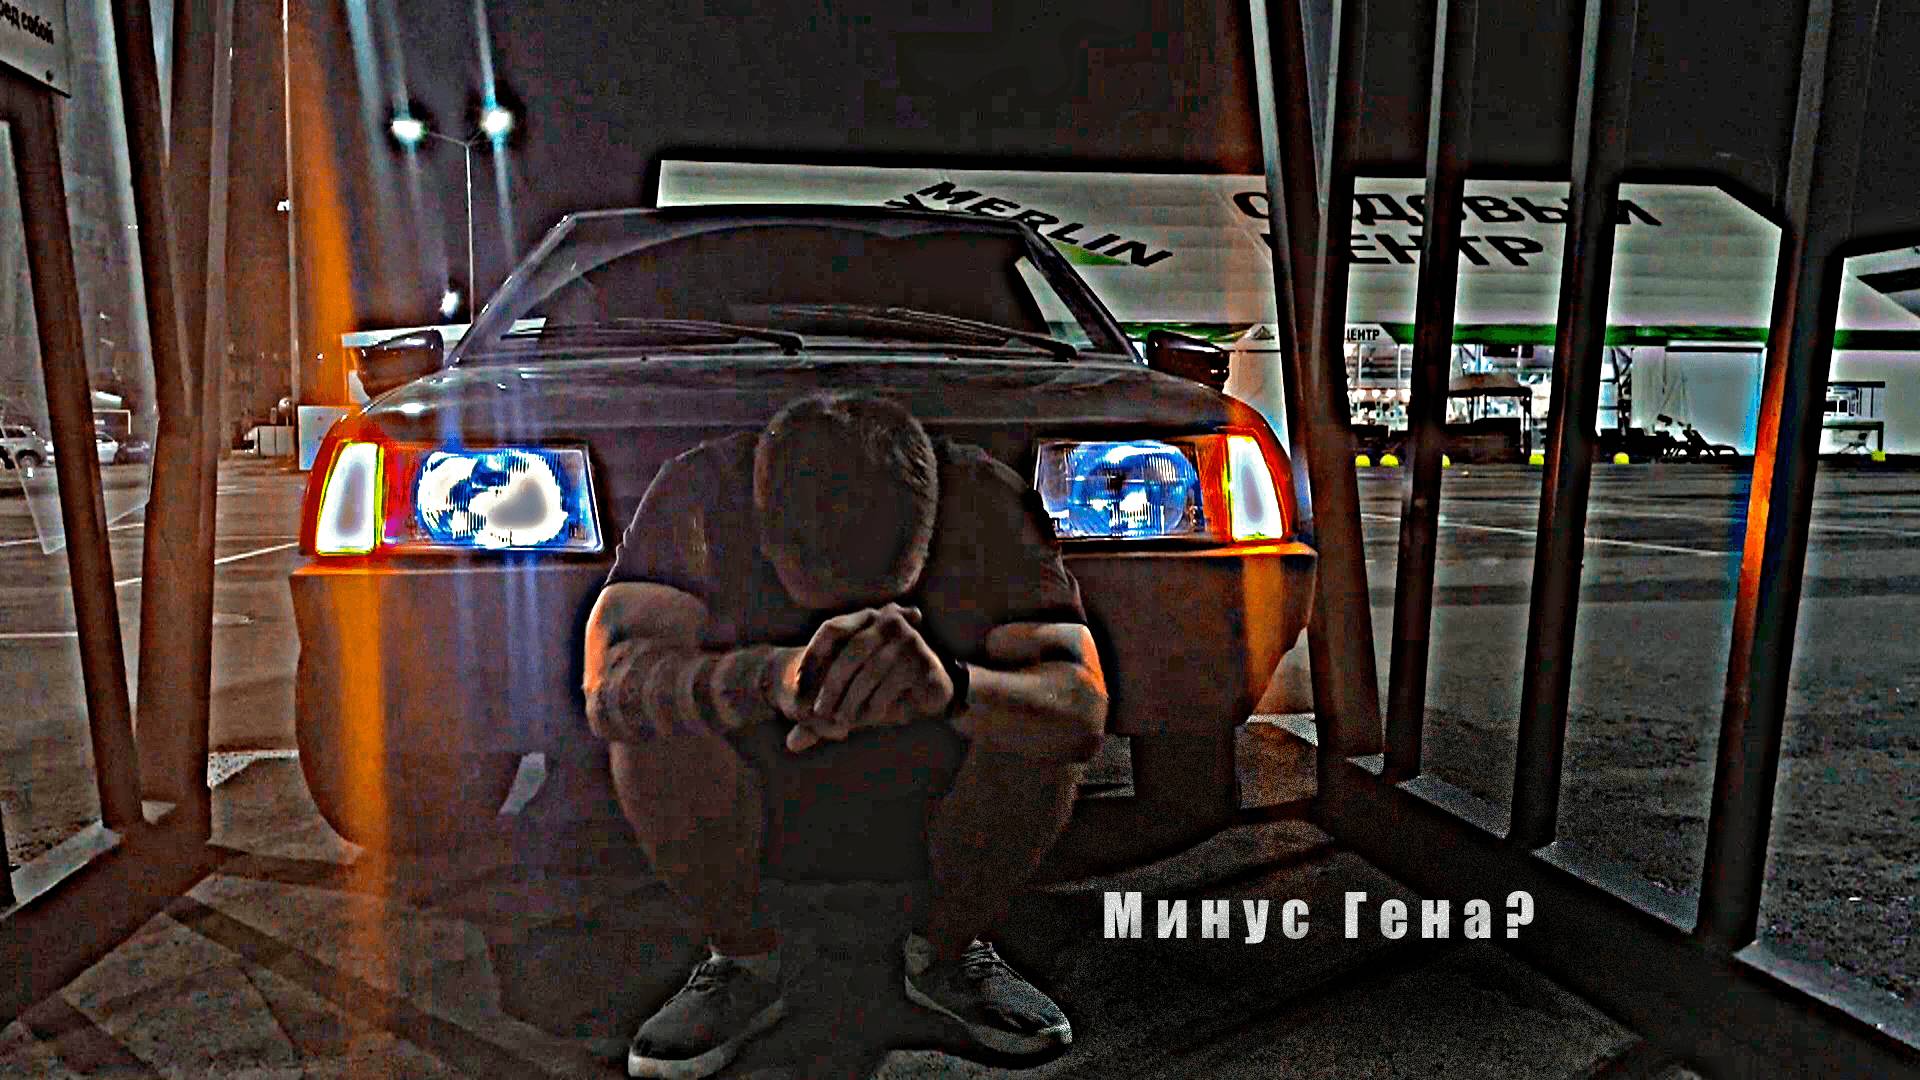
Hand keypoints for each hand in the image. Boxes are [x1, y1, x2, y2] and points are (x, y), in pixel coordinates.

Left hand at [785, 603, 952, 752]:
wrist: (930, 692)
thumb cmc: (881, 691)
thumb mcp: (848, 699)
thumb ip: (820, 717)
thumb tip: (792, 744)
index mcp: (866, 618)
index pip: (832, 629)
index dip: (813, 657)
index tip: (799, 688)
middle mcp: (888, 622)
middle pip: (849, 654)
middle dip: (830, 687)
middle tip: (818, 713)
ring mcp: (908, 640)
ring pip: (868, 674)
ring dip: (851, 702)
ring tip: (841, 721)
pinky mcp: (921, 662)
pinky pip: (889, 688)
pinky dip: (875, 707)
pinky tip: (869, 718)